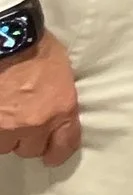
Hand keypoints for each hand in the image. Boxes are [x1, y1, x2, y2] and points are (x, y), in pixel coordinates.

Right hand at [0, 33, 79, 163]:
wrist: (9, 40)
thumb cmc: (38, 48)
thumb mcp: (61, 74)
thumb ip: (59, 98)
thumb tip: (55, 109)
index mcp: (62, 110)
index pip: (64, 146)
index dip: (56, 153)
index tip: (52, 155)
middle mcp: (35, 124)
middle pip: (31, 150)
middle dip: (28, 139)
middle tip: (24, 126)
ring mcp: (6, 126)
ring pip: (6, 146)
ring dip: (7, 136)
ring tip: (7, 119)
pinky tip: (0, 115)